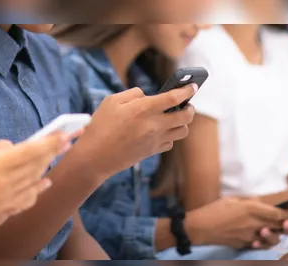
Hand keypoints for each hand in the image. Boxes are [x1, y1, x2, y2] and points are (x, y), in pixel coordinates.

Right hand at [0, 133, 69, 219]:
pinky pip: (27, 199)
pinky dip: (38, 190)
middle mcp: (7, 181)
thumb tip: (6, 147)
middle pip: (37, 164)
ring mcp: (7, 197)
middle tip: (68, 140)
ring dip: (47, 165)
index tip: (65, 135)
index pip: (31, 151)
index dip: (50, 142)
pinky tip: (46, 183)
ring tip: (57, 154)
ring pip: (34, 179)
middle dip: (54, 150)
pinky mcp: (3, 208)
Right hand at [73, 85, 195, 178]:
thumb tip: (146, 96)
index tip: (193, 86)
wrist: (95, 157)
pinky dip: (170, 136)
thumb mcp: (111, 101)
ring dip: (182, 123)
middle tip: (186, 105)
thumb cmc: (100, 126)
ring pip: (182, 131)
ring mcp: (155, 140)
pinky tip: (161, 132)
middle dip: (190, 108)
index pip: (175, 97)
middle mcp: (155, 124)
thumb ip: (133, 94)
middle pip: (186, 116)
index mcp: (145, 108)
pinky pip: (170, 143)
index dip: (187, 90)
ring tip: (174, 118)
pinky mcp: (152, 152)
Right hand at [185, 197, 287, 248]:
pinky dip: (265, 242)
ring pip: (273, 238)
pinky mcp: (244, 244)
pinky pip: (260, 245)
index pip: (278, 213)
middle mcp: (253, 223)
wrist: (200, 228)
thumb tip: (259, 201)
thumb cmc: (214, 210)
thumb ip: (248, 200)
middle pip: (280, 226)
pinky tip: (263, 237)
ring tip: (278, 230)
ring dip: (278, 234)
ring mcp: (250, 236)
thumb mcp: (231, 199)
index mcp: (251, 209)